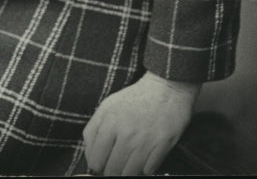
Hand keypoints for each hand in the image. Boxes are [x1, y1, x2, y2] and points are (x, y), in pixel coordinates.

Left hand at [82, 70, 200, 175]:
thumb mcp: (108, 106)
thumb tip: (89, 156)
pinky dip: (146, 167)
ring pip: (129, 174)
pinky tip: (146, 155)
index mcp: (110, 121)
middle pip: (112, 171)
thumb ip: (93, 130)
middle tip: (118, 162)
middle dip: (113, 169)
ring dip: (129, 170)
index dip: (98, 165)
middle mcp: (126, 132)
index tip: (103, 162)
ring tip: (131, 159)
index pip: (95, 160)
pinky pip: (148, 171)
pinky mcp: (163, 144)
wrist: (166, 87)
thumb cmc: (135, 98)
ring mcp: (145, 140)